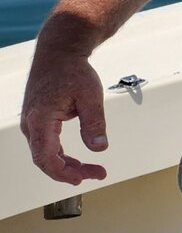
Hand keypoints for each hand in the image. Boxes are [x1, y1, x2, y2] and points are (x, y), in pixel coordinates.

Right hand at [20, 50, 108, 184]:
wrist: (58, 54)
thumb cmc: (72, 71)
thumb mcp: (90, 95)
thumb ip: (94, 122)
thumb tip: (99, 148)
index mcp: (40, 119)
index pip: (46, 157)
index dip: (64, 172)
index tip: (84, 178)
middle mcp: (31, 125)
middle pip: (45, 160)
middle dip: (70, 172)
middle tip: (96, 173)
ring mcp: (32, 124)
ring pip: (45, 154)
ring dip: (67, 165)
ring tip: (92, 170)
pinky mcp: (37, 123)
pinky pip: (46, 146)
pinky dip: (62, 156)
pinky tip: (77, 161)